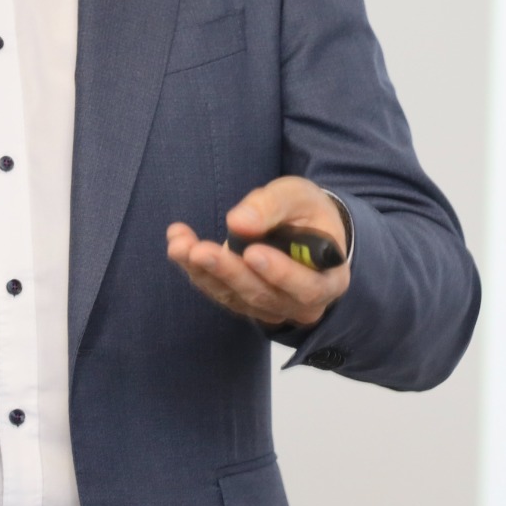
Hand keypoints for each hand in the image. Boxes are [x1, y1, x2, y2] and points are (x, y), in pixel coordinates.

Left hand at [165, 176, 350, 327]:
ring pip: (235, 297)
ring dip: (204, 271)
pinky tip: (177, 242)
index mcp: (328, 281)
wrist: (303, 228)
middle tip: (200, 251)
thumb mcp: (298, 197)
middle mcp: (300, 305)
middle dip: (228, 272)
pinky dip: (194, 269)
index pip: (307, 288)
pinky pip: (218, 291)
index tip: (253, 253)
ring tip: (179, 244)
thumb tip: (239, 223)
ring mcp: (270, 308)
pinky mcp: (243, 302)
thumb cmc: (307, 213)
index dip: (280, 274)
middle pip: (263, 296)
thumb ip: (273, 206)